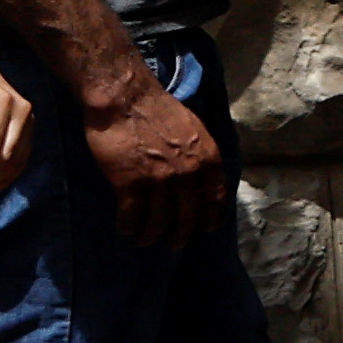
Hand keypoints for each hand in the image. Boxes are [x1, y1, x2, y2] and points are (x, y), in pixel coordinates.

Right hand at [79, 70, 227, 249]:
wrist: (126, 99)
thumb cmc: (158, 109)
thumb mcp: (194, 130)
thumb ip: (199, 155)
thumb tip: (200, 177)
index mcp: (208, 159)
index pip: (216, 199)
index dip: (210, 218)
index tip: (204, 229)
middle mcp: (188, 175)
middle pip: (187, 216)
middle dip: (180, 235)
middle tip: (173, 244)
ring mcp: (160, 181)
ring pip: (158, 221)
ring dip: (150, 235)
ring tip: (144, 240)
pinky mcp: (130, 184)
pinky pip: (132, 215)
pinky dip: (128, 226)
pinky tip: (126, 228)